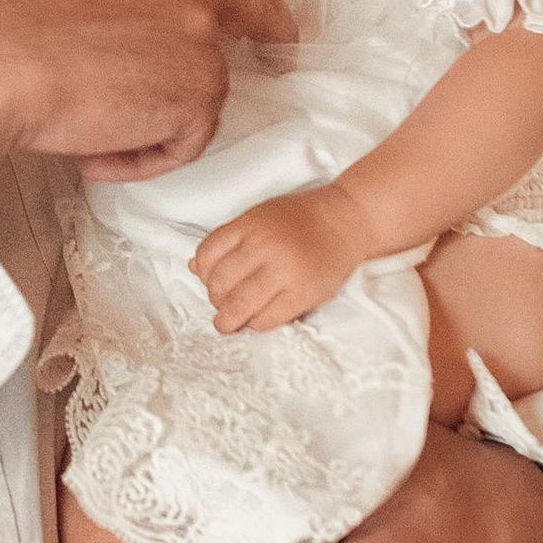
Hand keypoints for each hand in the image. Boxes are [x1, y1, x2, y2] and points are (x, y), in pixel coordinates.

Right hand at [0, 0, 291, 196]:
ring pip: (199, 90)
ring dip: (151, 120)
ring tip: (86, 132)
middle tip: (280, 51)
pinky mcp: (199, 88)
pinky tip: (93, 152)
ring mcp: (196, 30)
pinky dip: (141, 157)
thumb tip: (98, 21)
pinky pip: (183, 140)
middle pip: (248, 2)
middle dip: (270, 26)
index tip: (246, 11)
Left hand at [192, 186, 363, 332]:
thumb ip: (229, 240)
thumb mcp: (259, 217)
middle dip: (215, 300)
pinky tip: (257, 319)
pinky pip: (267, 319)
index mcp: (250, 224)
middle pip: (220, 283)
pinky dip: (255, 325)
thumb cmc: (301, 219)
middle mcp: (264, 246)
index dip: (203, 274)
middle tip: (221, 305)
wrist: (348, 219)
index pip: (207, 254)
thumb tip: (194, 267)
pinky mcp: (303, 293)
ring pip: (239, 305)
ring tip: (228, 322)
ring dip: (228, 320)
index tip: (210, 282)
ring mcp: (285, 271)